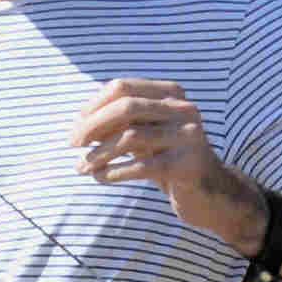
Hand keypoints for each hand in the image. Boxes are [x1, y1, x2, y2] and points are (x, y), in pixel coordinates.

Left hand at [73, 75, 243, 242]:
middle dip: (92, 125)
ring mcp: (189, 137)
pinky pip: (140, 166)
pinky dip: (113, 172)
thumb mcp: (144, 133)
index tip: (77, 128)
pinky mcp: (187, 166)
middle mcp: (185, 110)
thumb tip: (80, 122)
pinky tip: (100, 178)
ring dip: (98, 153)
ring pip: (130, 137)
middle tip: (73, 144)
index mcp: (172, 94)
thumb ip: (119, 121)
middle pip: (126, 106)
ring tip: (81, 167)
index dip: (93, 106)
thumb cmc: (167, 159)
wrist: (209, 193)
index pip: (122, 87)